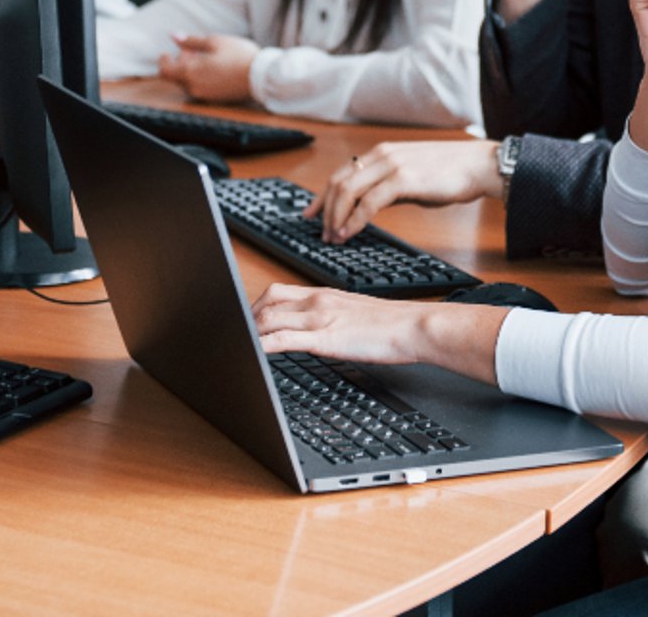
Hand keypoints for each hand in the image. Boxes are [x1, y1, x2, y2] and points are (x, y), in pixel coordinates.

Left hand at [157, 33, 259, 102]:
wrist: (261, 76)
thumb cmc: (238, 55)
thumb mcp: (214, 41)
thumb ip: (191, 41)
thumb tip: (174, 36)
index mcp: (190, 73)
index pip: (165, 71)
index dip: (163, 61)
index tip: (167, 53)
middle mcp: (194, 87)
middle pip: (176, 77)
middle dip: (180, 63)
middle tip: (192, 50)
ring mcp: (205, 95)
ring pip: (188, 83)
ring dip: (190, 70)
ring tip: (206, 57)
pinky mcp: (215, 99)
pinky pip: (200, 88)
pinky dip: (200, 78)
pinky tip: (213, 68)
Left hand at [253, 283, 506, 383]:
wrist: (414, 325)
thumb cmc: (391, 324)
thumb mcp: (354, 314)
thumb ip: (331, 316)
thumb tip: (317, 330)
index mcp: (323, 294)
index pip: (277, 292)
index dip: (254, 306)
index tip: (243, 321)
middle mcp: (316, 300)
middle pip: (266, 303)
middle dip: (244, 319)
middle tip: (233, 335)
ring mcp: (319, 316)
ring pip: (268, 318)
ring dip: (247, 332)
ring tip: (233, 346)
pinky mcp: (324, 336)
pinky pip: (282, 339)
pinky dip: (261, 345)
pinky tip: (250, 354)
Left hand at [309, 140, 499, 242]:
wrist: (478, 165)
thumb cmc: (450, 173)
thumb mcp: (411, 175)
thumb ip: (389, 185)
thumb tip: (370, 205)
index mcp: (381, 152)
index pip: (341, 173)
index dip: (322, 196)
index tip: (312, 214)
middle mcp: (382, 155)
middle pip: (338, 182)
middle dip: (325, 210)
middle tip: (321, 232)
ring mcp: (392, 165)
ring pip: (348, 191)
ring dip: (336, 217)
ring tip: (333, 237)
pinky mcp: (404, 179)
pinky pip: (369, 203)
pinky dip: (354, 220)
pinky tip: (350, 232)